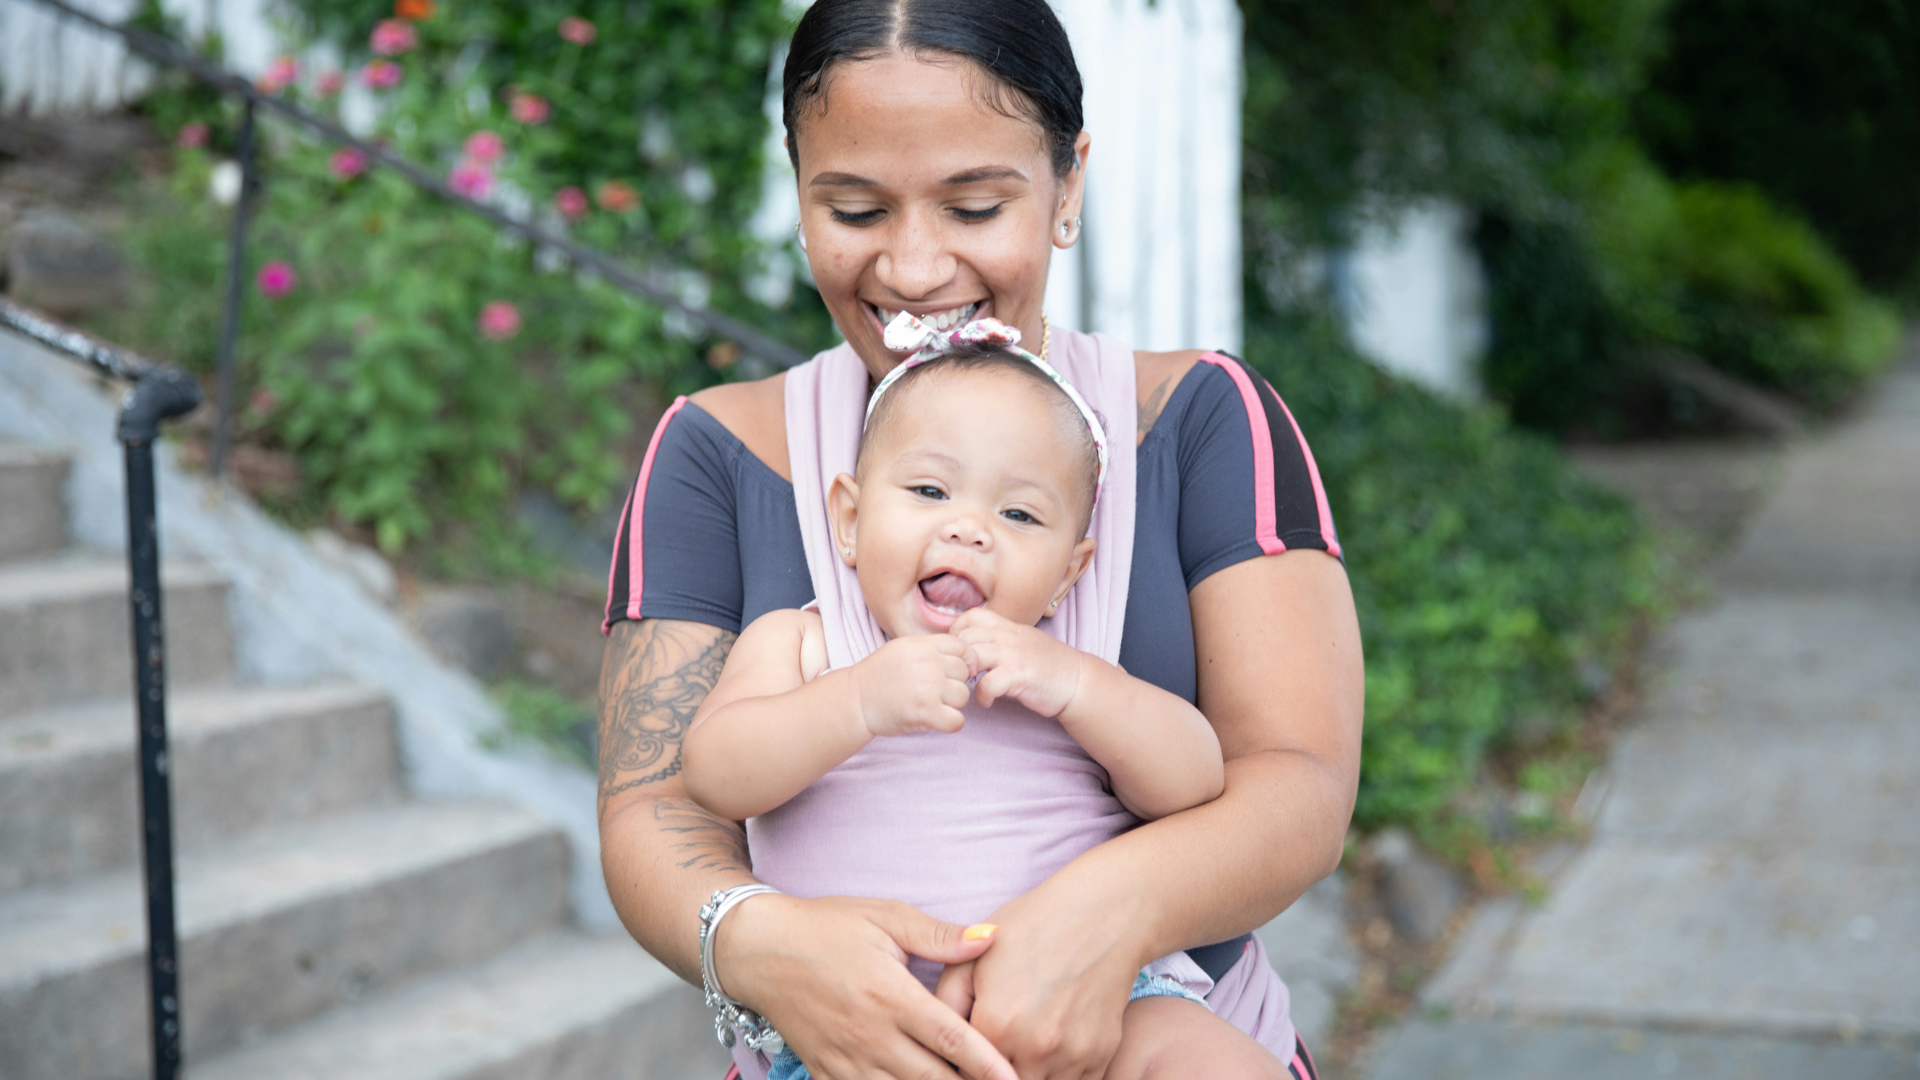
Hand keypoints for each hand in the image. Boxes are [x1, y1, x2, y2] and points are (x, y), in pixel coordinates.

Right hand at [716, 893, 1016, 1079]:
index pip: (952, 1039)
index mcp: (891, 995)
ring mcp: (846, 1060)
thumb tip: (991, 936)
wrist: (758, 949)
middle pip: (933, 1079)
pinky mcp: (824, 1073)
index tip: (1017, 1077)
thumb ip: (939, 935)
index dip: (989, 1064)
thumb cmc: (827, 927)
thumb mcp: (885, 917)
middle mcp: (870, 1035)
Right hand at [849, 634, 975, 736]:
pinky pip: (957, 720)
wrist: (855, 700)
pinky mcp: (925, 711)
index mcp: (922, 645)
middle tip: (936, 693)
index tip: (955, 673)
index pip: (962, 647)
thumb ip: (929, 649)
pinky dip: (951, 724)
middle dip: (954, 683)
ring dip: (952, 704)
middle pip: (963, 672)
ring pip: (963, 696)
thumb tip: (963, 656)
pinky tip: (938, 721)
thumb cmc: (878, 677)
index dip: (965, 660)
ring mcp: (927, 687)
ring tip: (933, 705)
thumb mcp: (902, 649)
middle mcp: (927, 663)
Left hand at [949, 608, 1085, 717]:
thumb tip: (976, 644)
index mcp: (1010, 627)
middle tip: (961, 672)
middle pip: (966, 635)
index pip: (973, 615)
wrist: (1078, 680)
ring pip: (973, 654)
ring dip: (965, 673)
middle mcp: (1010, 637)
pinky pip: (987, 683)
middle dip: (956, 656)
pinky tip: (986, 702)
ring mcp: (1015, 655)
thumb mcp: (1024, 642)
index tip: (959, 651)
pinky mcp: (1020, 676)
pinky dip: (981, 696)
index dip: (958, 631)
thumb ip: (1002, 639)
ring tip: (969, 685)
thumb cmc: (1050, 665)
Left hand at [962, 883, 1149, 1079]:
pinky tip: (1049, 1050)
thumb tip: (934, 1045)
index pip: (965, 1071)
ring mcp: (1072, 1055)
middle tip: (992, 1049)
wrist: (1103, 914)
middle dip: (992, 1071)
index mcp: (997, 1023)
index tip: (966, 1051)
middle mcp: (1035, 1047)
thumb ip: (944, 1005)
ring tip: (1019, 1047)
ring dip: (1024, 1073)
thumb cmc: (1032, 927)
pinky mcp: (1099, 1056)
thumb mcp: (973, 956)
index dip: (962, 1063)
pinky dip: (1057, 1075)